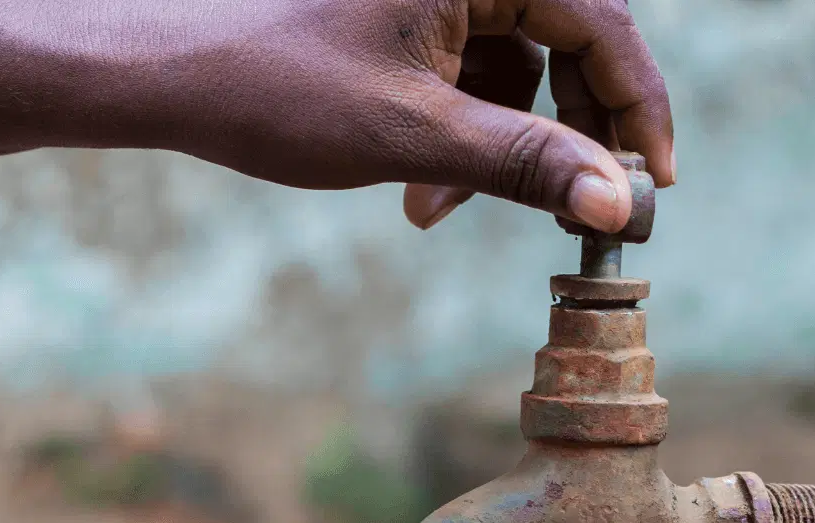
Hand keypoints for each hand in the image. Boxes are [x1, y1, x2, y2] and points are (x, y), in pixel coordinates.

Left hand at [0, 0, 673, 222]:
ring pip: (521, 61)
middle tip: (575, 209)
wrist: (160, 69)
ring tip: (437, 209)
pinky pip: (474, 64)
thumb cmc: (273, 86)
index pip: (604, 24)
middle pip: (571, 38)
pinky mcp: (408, 8)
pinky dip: (463, 127)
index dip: (637, 110)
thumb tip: (622, 206)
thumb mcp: (415, 136)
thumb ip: (529, 165)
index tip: (655, 184)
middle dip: (566, 134)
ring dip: (504, 144)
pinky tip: (417, 187)